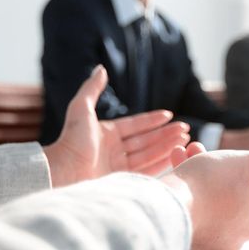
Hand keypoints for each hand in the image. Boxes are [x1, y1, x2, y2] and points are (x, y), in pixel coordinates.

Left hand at [44, 65, 189, 186]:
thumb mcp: (81, 109)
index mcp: (107, 133)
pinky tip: (174, 157)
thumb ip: (92, 88)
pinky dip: (161, 163)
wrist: (62, 172)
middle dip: (166, 134)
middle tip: (185, 129)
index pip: (135, 125)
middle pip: (146, 140)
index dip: (152, 120)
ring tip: (185, 140)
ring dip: (167, 147)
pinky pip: (145, 171)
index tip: (169, 114)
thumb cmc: (70, 140)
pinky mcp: (121, 181)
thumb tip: (101, 68)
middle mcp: (114, 150)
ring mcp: (118, 167)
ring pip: (149, 154)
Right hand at [161, 147, 248, 249]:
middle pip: (225, 197)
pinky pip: (187, 216)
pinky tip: (172, 179)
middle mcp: (235, 241)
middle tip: (194, 152)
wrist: (169, 206)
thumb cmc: (211, 183)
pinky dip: (182, 197)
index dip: (232, 169)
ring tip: (180, 156)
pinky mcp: (185, 246)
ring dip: (193, 178)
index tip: (217, 157)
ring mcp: (208, 246)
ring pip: (204, 204)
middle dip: (209, 171)